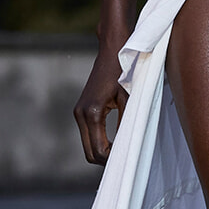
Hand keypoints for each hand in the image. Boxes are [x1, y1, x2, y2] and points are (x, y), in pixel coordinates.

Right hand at [75, 41, 129, 163]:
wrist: (113, 49)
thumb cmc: (125, 70)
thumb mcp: (130, 97)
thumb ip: (127, 122)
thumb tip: (127, 146)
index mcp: (92, 113)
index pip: (98, 150)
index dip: (113, 160)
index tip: (128, 158)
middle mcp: (81, 114)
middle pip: (89, 152)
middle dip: (106, 159)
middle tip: (126, 158)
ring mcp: (78, 112)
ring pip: (87, 145)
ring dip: (102, 151)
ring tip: (122, 150)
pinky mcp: (81, 109)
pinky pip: (88, 134)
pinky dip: (99, 141)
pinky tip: (115, 140)